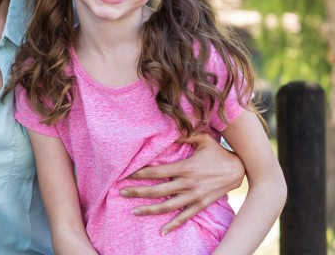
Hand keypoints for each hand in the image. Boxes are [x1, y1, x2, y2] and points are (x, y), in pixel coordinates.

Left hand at [122, 133, 243, 233]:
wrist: (240, 170)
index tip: (125, 174)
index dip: (139, 173)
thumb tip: (168, 130)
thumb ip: (184, 134)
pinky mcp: (201, 205)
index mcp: (185, 168)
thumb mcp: (203, 139)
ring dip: (150, 210)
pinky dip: (174, 225)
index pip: (156, 172)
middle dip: (137, 192)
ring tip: (133, 211)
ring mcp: (194, 196)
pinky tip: (162, 232)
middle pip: (157, 191)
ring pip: (168, 207)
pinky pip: (185, 217)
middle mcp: (187, 184)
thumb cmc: (218, 152)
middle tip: (121, 192)